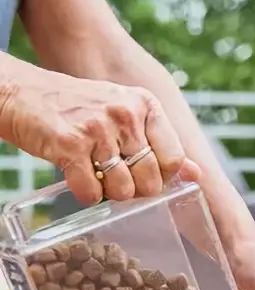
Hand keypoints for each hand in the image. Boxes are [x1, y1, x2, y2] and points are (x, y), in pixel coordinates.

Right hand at [0, 66, 199, 204]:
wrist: (23, 93)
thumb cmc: (78, 108)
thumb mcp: (126, 115)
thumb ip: (160, 143)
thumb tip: (196, 174)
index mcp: (145, 105)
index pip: (174, 158)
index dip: (163, 177)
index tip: (145, 175)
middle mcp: (125, 114)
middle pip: (152, 178)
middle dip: (136, 190)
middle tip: (117, 179)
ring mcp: (98, 128)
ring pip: (124, 189)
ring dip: (110, 194)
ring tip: (97, 176)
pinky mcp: (70, 144)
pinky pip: (92, 192)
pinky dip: (86, 196)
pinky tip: (78, 179)